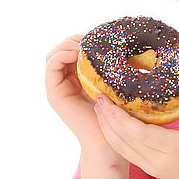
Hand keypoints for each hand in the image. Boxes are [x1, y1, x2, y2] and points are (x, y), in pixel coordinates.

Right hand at [45, 35, 120, 158]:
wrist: (111, 140)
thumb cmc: (120, 114)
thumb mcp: (118, 83)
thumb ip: (116, 66)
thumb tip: (128, 44)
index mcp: (82, 77)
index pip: (75, 49)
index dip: (84, 39)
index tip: (101, 37)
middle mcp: (67, 81)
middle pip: (62, 49)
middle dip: (75, 39)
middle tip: (91, 40)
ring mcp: (59, 87)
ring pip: (54, 54)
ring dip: (67, 44)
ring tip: (83, 46)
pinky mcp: (54, 94)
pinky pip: (50, 67)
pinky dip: (60, 55)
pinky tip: (75, 53)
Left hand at [93, 67, 178, 178]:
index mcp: (174, 147)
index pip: (138, 132)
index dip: (118, 116)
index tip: (108, 98)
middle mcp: (158, 160)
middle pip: (123, 139)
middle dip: (107, 118)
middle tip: (98, 96)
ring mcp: (152, 167)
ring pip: (120, 148)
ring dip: (107, 128)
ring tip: (100, 108)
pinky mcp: (149, 170)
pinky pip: (126, 153)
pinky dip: (115, 138)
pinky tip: (111, 124)